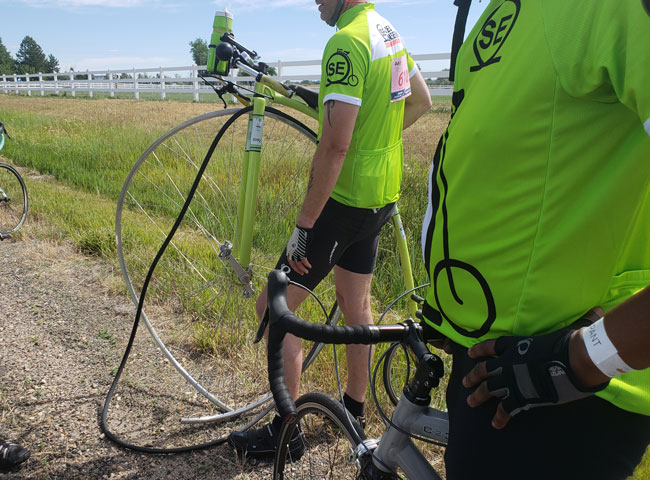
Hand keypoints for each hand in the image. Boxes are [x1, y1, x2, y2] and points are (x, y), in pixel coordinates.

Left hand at [286, 225, 312, 274]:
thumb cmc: (301, 232)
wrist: (303, 227)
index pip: (290, 260)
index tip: (297, 268)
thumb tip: (299, 249)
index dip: (293, 265)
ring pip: (298, 264)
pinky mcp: (301, 250)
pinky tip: (309, 266)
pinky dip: (306, 265)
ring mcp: (296, 251)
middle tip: (302, 273)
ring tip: (306, 272)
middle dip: (298, 270)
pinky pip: (304, 261)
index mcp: (289, 249)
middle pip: (293, 264)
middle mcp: (291, 251)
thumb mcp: (296, 241)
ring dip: (302, 269)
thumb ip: (296, 247)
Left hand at [462, 329, 608, 428]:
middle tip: (465, 382)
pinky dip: (500, 417)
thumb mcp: (571, 328)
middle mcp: (508, 362)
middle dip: (473, 376)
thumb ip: (579, 322)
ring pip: (488, 389)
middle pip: (484, 370)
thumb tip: (597, 312)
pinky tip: (496, 424)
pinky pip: (506, 409)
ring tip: (470, 402)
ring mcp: (512, 380)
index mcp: (516, 344)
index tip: (471, 353)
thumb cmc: (573, 342)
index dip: (480, 349)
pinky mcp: (521, 396)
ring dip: (478, 396)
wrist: (576, 360)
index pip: (492, 345)